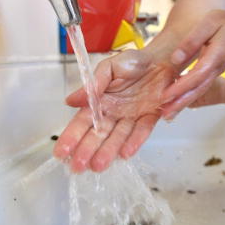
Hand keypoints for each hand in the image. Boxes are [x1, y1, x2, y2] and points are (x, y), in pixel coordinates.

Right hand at [53, 49, 175, 172]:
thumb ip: (94, 83)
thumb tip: (71, 100)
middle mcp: (115, 112)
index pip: (83, 122)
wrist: (162, 58)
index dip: (72, 137)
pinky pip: (142, 131)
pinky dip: (134, 142)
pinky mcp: (150, 117)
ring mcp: (132, 116)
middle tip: (77, 166)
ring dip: (108, 151)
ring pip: (118, 137)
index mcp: (101, 100)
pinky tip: (125, 154)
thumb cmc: (134, 61)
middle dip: (87, 151)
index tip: (62, 152)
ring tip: (98, 166)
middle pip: (99, 135)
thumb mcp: (110, 67)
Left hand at [160, 8, 224, 117]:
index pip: (198, 74)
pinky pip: (200, 88)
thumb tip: (176, 58)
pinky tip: (175, 103)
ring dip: (183, 103)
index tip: (167, 94)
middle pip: (199, 89)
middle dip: (181, 102)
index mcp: (217, 55)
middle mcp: (217, 68)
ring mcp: (215, 73)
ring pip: (199, 91)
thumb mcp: (207, 24)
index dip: (182, 86)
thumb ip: (192, 41)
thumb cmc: (223, 22)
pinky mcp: (211, 74)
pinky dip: (188, 97)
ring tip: (168, 114)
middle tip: (165, 113)